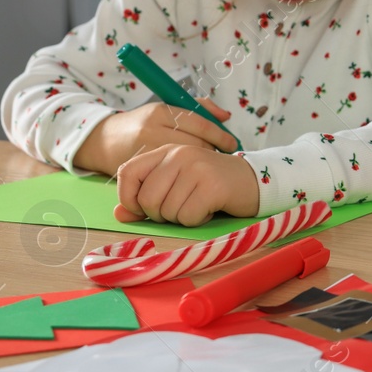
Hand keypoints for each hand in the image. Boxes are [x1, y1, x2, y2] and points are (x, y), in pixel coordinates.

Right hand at [74, 98, 238, 176]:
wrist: (102, 140)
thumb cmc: (142, 125)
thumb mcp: (166, 111)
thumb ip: (197, 109)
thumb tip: (225, 116)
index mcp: (160, 112)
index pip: (198, 123)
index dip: (218, 135)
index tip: (232, 144)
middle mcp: (151, 129)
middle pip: (192, 144)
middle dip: (209, 153)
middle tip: (220, 159)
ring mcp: (142, 150)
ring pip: (180, 164)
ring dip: (196, 169)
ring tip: (205, 170)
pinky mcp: (136, 169)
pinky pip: (164, 178)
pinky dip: (180, 181)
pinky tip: (187, 181)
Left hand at [114, 145, 259, 225]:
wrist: (253, 181)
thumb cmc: (209, 186)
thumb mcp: (175, 186)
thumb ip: (145, 199)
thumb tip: (119, 215)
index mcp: (166, 151)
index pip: (126, 173)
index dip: (128, 197)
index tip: (144, 208)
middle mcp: (179, 154)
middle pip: (147, 199)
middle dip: (160, 214)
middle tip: (180, 207)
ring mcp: (197, 168)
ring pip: (168, 211)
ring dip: (182, 218)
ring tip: (198, 204)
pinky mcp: (213, 186)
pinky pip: (189, 217)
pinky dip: (197, 220)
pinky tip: (210, 208)